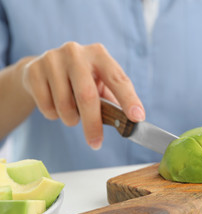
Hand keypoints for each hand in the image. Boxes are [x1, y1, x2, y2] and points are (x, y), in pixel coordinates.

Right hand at [22, 42, 144, 149]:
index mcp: (99, 55)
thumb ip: (112, 101)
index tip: (137, 118)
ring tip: (73, 116)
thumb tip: (128, 123)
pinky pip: (46, 106)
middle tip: (96, 143)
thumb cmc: (80, 81)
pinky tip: (55, 106)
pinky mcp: (34, 71)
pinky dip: (54, 115)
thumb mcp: (99, 85)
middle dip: (93, 124)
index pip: (118, 79)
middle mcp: (77, 53)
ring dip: (71, 120)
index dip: (129, 100)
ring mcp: (53, 59)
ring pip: (65, 105)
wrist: (42, 69)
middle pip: (87, 96)